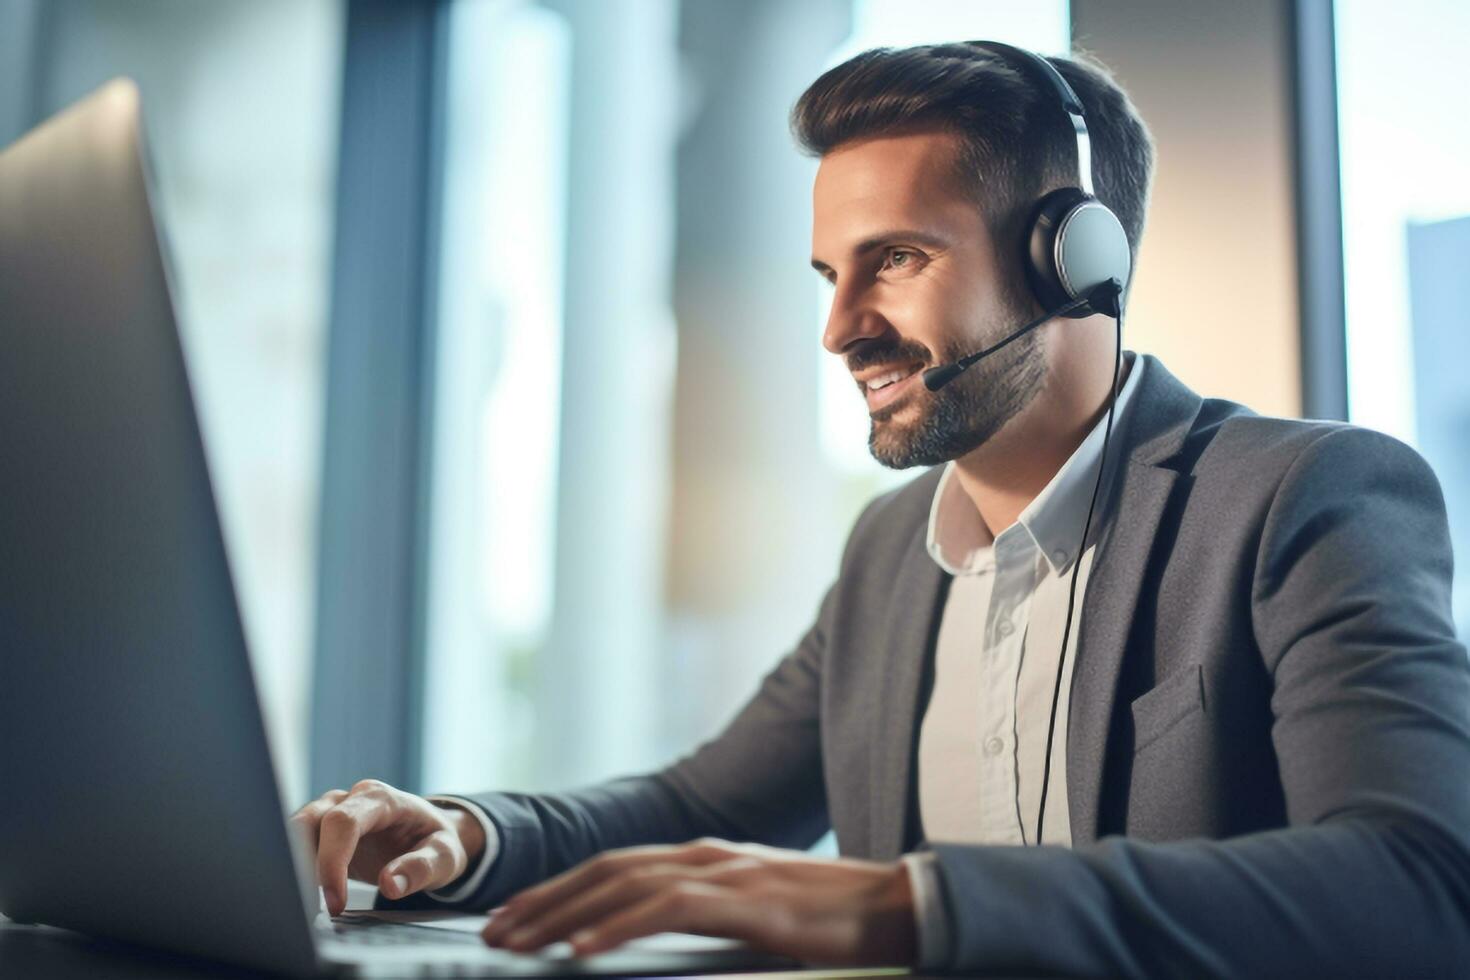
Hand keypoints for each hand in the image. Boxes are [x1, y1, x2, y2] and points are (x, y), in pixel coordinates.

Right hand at [290, 779, 485, 914]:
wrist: (431, 835)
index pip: (344, 823)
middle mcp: (351, 798)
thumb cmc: (436, 842)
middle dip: (302, 865)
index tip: (335, 902)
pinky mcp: (322, 831)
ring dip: (293, 867)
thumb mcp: (445, 856)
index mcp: (382, 798)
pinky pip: (297, 846)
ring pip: (295, 832)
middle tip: (306, 907)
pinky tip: (302, 898)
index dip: (333, 862)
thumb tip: (391, 884)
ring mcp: (333, 811)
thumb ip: (422, 868)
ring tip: (302, 905)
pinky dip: (295, 870)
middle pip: (309, 822)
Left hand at [480, 838, 915, 964]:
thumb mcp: (753, 912)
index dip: (559, 889)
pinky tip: (585, 949)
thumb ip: (703, 915)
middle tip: (495, 932)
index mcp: (704, 856)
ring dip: (565, 914)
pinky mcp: (748, 900)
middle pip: (605, 870)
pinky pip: (668, 911)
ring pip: (625, 885)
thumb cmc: (828, 917)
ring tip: (521, 944)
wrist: (897, 904)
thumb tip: (650, 939)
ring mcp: (726, 871)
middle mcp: (705, 854)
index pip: (613, 866)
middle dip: (544, 900)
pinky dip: (620, 927)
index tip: (515, 917)